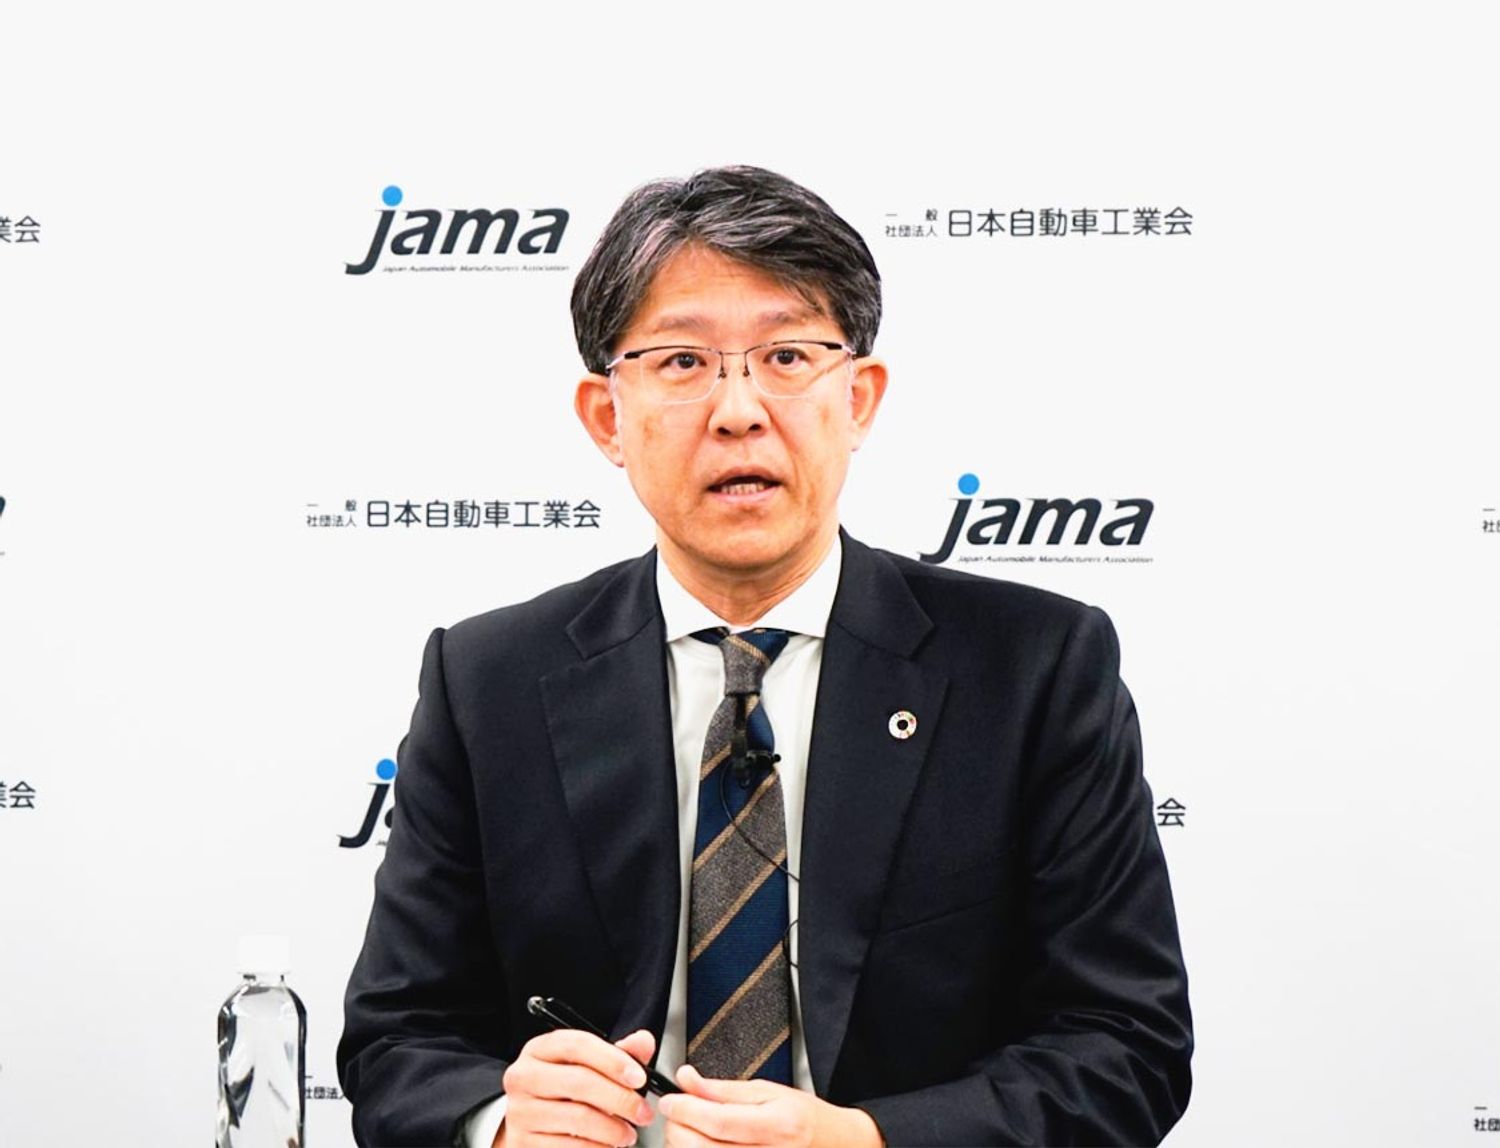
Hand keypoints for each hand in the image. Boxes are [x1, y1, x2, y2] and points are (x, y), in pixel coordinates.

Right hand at [496, 1028, 656, 1146]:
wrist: (531, 1123)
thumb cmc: (563, 1090)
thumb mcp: (587, 1065)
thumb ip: (618, 1053)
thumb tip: (644, 1041)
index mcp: (539, 1049)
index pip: (577, 1045)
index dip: (613, 1060)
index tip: (639, 1078)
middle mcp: (523, 1077)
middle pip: (579, 1082)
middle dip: (620, 1099)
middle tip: (643, 1112)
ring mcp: (520, 1111)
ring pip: (577, 1118)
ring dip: (612, 1129)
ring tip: (628, 1133)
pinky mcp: (523, 1142)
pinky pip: (568, 1147)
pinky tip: (608, 1146)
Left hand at [658, 1064, 882, 1147]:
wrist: (832, 1146)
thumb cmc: (804, 1118)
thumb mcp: (767, 1091)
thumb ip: (722, 1088)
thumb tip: (686, 1079)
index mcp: (777, 1125)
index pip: (718, 1121)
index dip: (686, 1109)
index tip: (669, 1099)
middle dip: (679, 1128)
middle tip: (677, 1112)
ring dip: (684, 1145)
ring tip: (689, 1129)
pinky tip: (700, 1144)